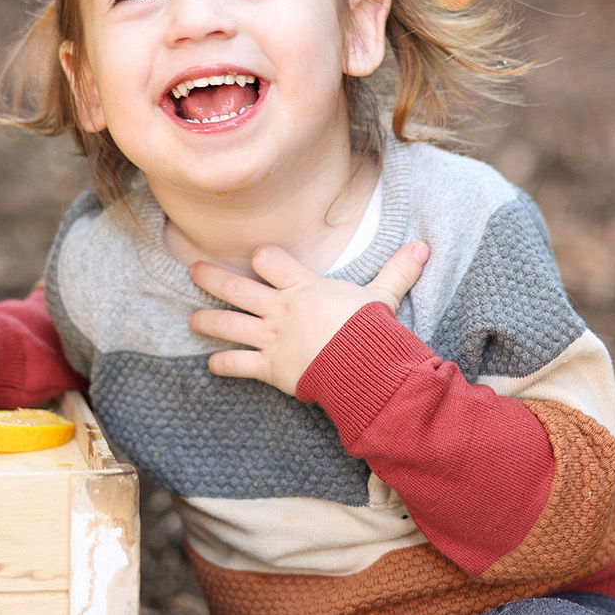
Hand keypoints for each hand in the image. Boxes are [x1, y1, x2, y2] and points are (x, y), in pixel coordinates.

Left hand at [189, 242, 428, 396]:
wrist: (361, 365)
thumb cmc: (368, 329)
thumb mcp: (382, 296)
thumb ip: (396, 271)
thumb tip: (423, 248)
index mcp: (302, 286)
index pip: (269, 260)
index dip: (262, 257)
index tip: (256, 257)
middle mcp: (279, 308)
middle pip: (236, 287)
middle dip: (212, 277)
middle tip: (193, 269)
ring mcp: (270, 337)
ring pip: (227, 324)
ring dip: (207, 320)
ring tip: (192, 318)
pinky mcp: (268, 366)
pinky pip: (237, 365)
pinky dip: (222, 365)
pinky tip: (212, 364)